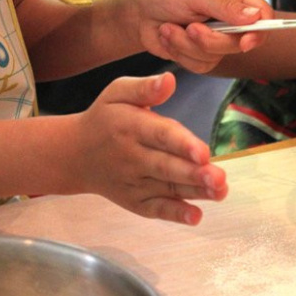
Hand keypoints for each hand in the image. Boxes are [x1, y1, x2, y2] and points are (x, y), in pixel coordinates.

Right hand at [73, 72, 227, 224]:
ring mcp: (133, 182)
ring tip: (219, 192)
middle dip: (194, 174)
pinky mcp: (135, 201)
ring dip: (194, 192)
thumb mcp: (117, 93)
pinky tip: (195, 216)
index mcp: (131, 127)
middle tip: (219, 178)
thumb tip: (169, 80)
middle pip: (166, 167)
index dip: (182, 144)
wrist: (75, 154)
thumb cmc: (105, 118)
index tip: (204, 152)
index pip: (160, 136)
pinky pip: (155, 209)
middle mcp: (132, 157)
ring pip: (167, 188)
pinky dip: (175, 214)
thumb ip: (144, 87)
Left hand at [132, 0, 272, 72]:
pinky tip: (169, 38)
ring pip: (218, 56)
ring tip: (170, 28)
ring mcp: (217, 39)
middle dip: (211, 40)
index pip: (263, 15)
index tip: (245, 41)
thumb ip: (225, 5)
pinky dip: (180, 53)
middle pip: (241, 43)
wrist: (139, 14)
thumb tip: (256, 17)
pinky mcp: (201, 55)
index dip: (260, 31)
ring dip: (188, 45)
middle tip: (190, 27)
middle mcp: (230, 19)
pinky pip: (201, 66)